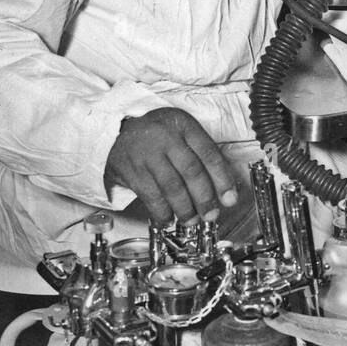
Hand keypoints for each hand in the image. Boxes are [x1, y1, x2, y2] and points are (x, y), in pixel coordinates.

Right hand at [105, 108, 240, 224]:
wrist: (117, 129)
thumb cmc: (157, 133)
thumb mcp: (181, 131)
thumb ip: (200, 153)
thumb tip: (221, 189)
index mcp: (184, 126)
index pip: (209, 154)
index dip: (223, 180)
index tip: (230, 199)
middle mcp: (166, 137)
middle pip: (192, 172)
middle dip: (205, 199)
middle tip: (211, 215)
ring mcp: (147, 154)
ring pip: (172, 186)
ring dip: (185, 209)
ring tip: (191, 219)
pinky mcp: (132, 170)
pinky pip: (151, 196)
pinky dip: (162, 211)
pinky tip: (168, 218)